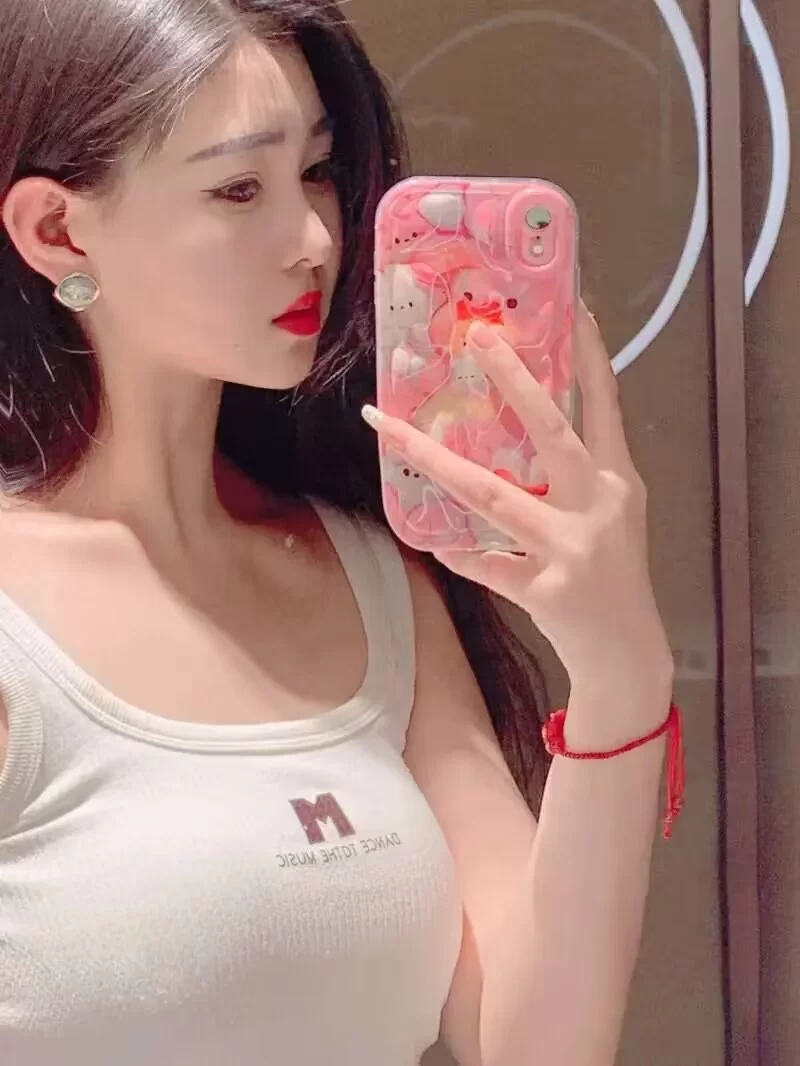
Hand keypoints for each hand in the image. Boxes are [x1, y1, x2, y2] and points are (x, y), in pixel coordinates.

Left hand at [362, 305, 671, 689]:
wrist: (626, 651)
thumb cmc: (613, 573)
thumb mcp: (611, 513)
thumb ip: (577, 472)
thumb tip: (520, 420)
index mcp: (618, 481)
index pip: (607, 405)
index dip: (591, 356)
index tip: (573, 306)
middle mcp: (599, 506)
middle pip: (553, 432)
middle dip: (516, 382)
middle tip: (480, 338)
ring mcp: (572, 549)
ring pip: (493, 496)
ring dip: (437, 460)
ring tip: (391, 428)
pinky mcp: (546, 590)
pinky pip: (484, 564)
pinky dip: (457, 553)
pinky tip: (431, 541)